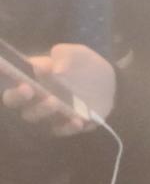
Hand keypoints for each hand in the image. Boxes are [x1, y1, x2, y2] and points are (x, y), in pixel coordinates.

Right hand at [1, 44, 115, 135]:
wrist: (105, 80)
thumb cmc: (81, 64)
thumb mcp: (75, 53)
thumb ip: (64, 54)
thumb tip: (56, 69)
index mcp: (30, 79)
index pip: (9, 81)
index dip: (5, 76)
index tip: (4, 69)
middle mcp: (34, 100)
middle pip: (17, 103)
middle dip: (19, 97)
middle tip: (28, 89)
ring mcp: (50, 115)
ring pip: (39, 118)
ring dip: (43, 111)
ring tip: (53, 101)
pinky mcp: (67, 125)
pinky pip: (64, 130)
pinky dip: (69, 127)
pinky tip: (77, 120)